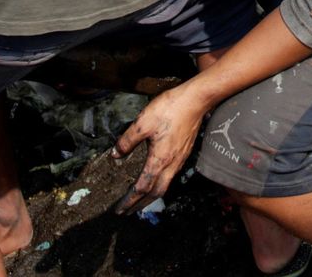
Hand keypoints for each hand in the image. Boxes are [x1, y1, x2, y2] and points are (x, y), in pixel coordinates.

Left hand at [111, 85, 207, 213]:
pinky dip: (159, 184)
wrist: (195, 100)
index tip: (120, 209)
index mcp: (159, 160)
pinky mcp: (184, 153)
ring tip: (139, 199)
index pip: (142, 187)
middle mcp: (171, 164)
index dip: (129, 201)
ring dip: (150, 196)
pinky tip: (155, 178)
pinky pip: (171, 176)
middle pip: (156, 193)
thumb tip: (115, 155)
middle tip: (128, 211)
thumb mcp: (142, 123)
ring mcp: (180, 160)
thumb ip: (127, 141)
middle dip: (141, 205)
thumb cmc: (169, 109)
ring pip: (165, 186)